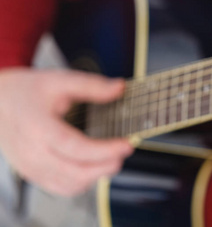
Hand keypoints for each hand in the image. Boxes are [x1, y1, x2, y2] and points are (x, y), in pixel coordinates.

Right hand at [0, 68, 132, 195]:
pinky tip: (94, 168)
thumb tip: (120, 87)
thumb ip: (92, 86)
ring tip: (112, 158)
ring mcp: (30, 167)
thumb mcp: (60, 80)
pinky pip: (60, 188)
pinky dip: (82, 182)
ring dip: (96, 176)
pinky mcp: (32, 174)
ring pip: (70, 185)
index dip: (105, 150)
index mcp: (38, 128)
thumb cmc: (27, 91)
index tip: (126, 144)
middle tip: (124, 152)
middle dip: (106, 166)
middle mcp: (32, 152)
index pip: (76, 148)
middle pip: (75, 172)